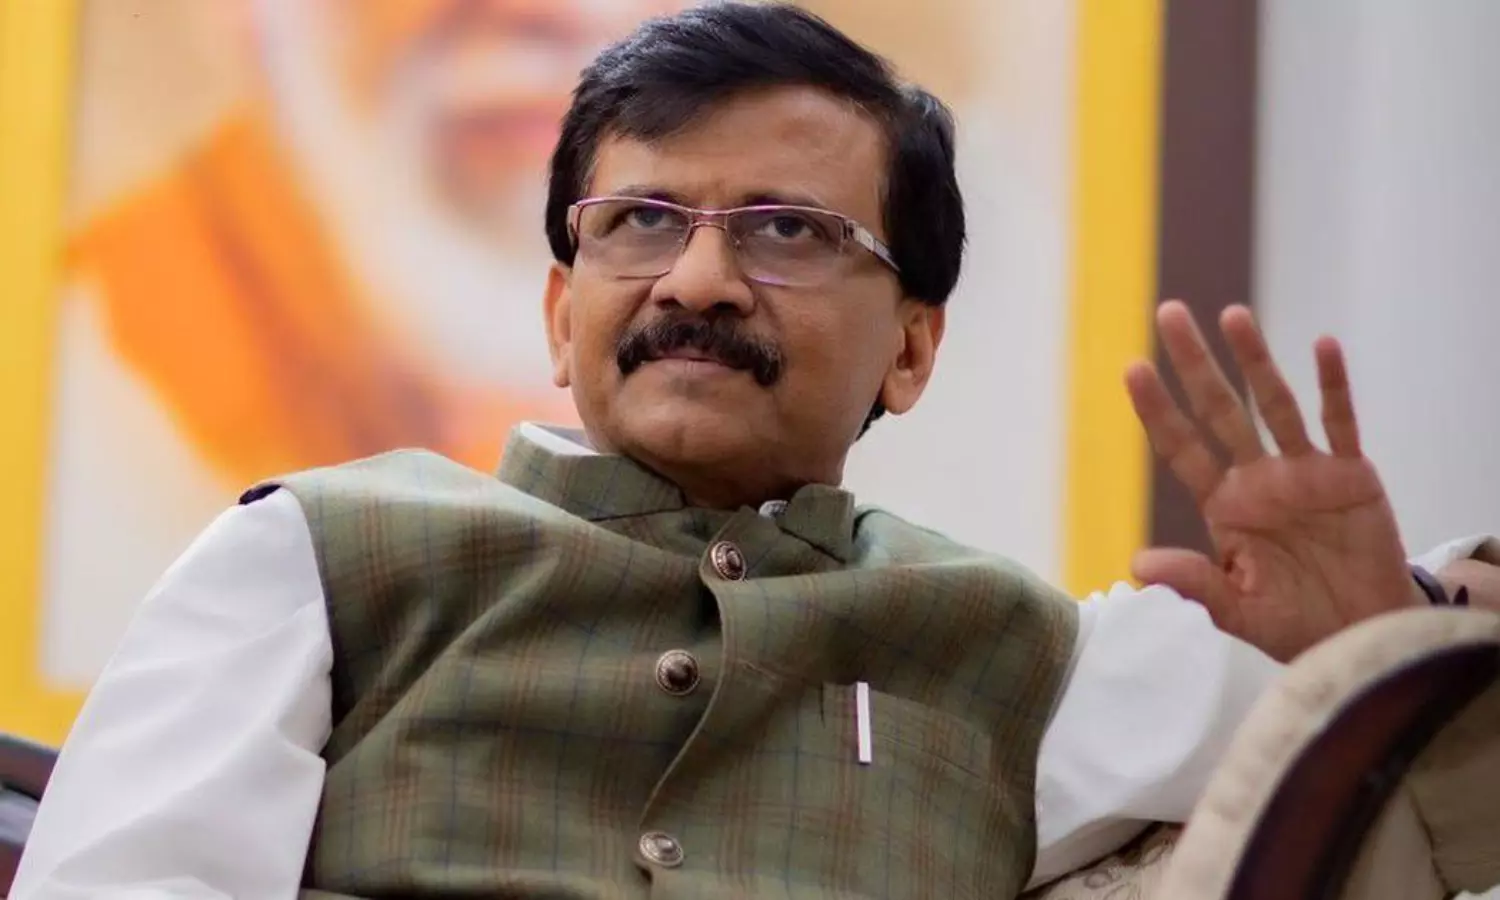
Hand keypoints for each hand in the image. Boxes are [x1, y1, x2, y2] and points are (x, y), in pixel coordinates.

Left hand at [1126, 301, 1415, 661]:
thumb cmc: (1295, 624)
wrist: (1361, 636)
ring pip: (1275, 405)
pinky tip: (1322, 346)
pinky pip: (1340, 424)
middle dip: (1194, 364)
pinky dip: (1333, 386)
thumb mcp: (1239, 611)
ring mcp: (1304, 472)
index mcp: (1224, 506)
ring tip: (1233, 315)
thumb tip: (1137, 565)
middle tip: (1168, 313)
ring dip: (1256, 360)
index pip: (1181, 448)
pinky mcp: (1351, 476)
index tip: (1131, 368)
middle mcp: (1258, 478)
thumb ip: (1194, 584)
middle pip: (1219, 410)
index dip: (1157, 410)